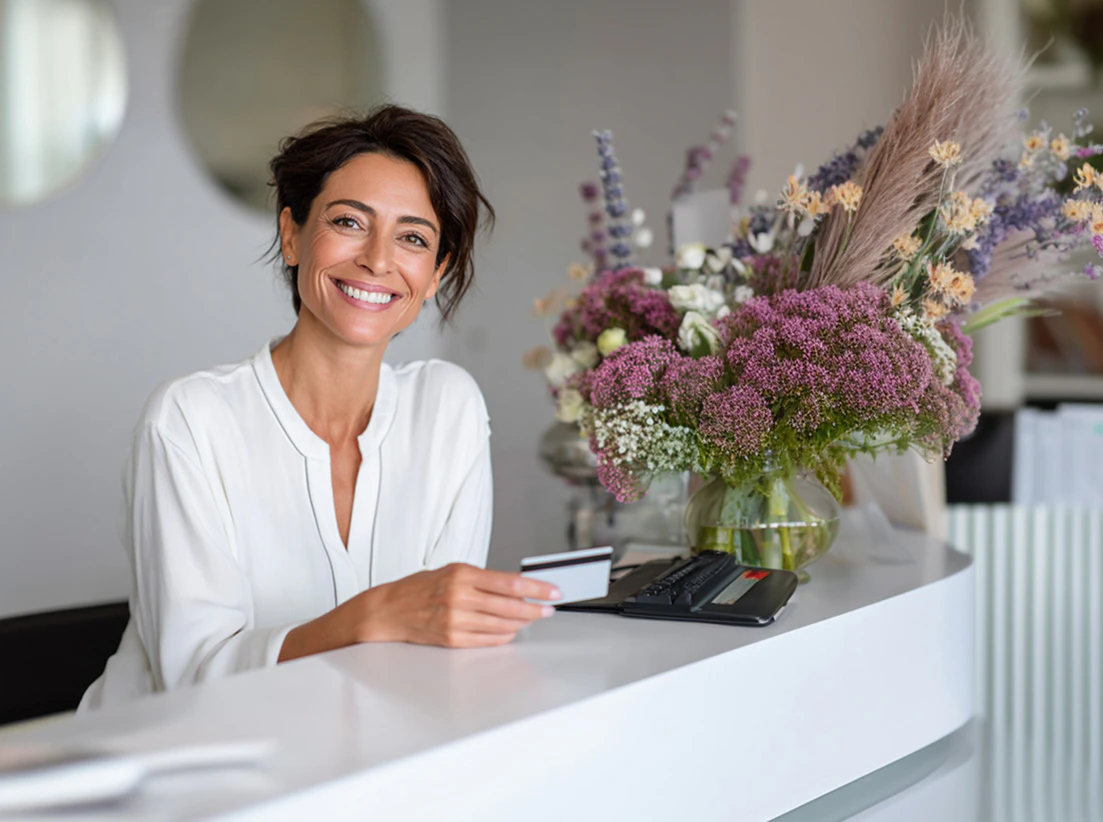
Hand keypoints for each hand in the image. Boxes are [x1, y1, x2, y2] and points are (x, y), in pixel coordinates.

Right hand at [352, 563, 561, 647]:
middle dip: (535, 608)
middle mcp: (460, 598)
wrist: (389, 611)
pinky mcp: (453, 640)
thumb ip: (482, 579)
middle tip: (549, 608)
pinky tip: (512, 630)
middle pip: (511, 606)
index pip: (510, 583)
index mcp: (462, 575)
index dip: (536, 588)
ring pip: (502, 625)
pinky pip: (488, 640)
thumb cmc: (420, 588)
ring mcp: (457, 621)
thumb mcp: (451, 571)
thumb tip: (516, 587)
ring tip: (533, 618)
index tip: (553, 591)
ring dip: (523, 623)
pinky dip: (505, 635)